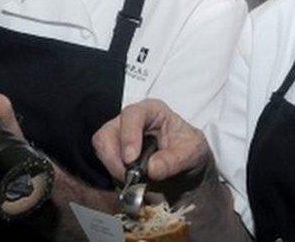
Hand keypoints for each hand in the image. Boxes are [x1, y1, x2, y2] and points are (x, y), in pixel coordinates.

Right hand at [93, 98, 211, 182]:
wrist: (187, 171)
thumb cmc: (190, 152)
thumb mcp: (192, 153)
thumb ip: (173, 160)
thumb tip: (151, 169)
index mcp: (152, 111)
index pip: (132, 115)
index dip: (129, 136)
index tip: (131, 159)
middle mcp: (131, 121)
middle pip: (108, 132)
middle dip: (115, 158)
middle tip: (130, 178)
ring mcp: (119, 137)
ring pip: (102, 148)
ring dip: (113, 168)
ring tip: (133, 182)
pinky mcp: (114, 154)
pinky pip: (104, 163)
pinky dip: (114, 175)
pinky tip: (131, 183)